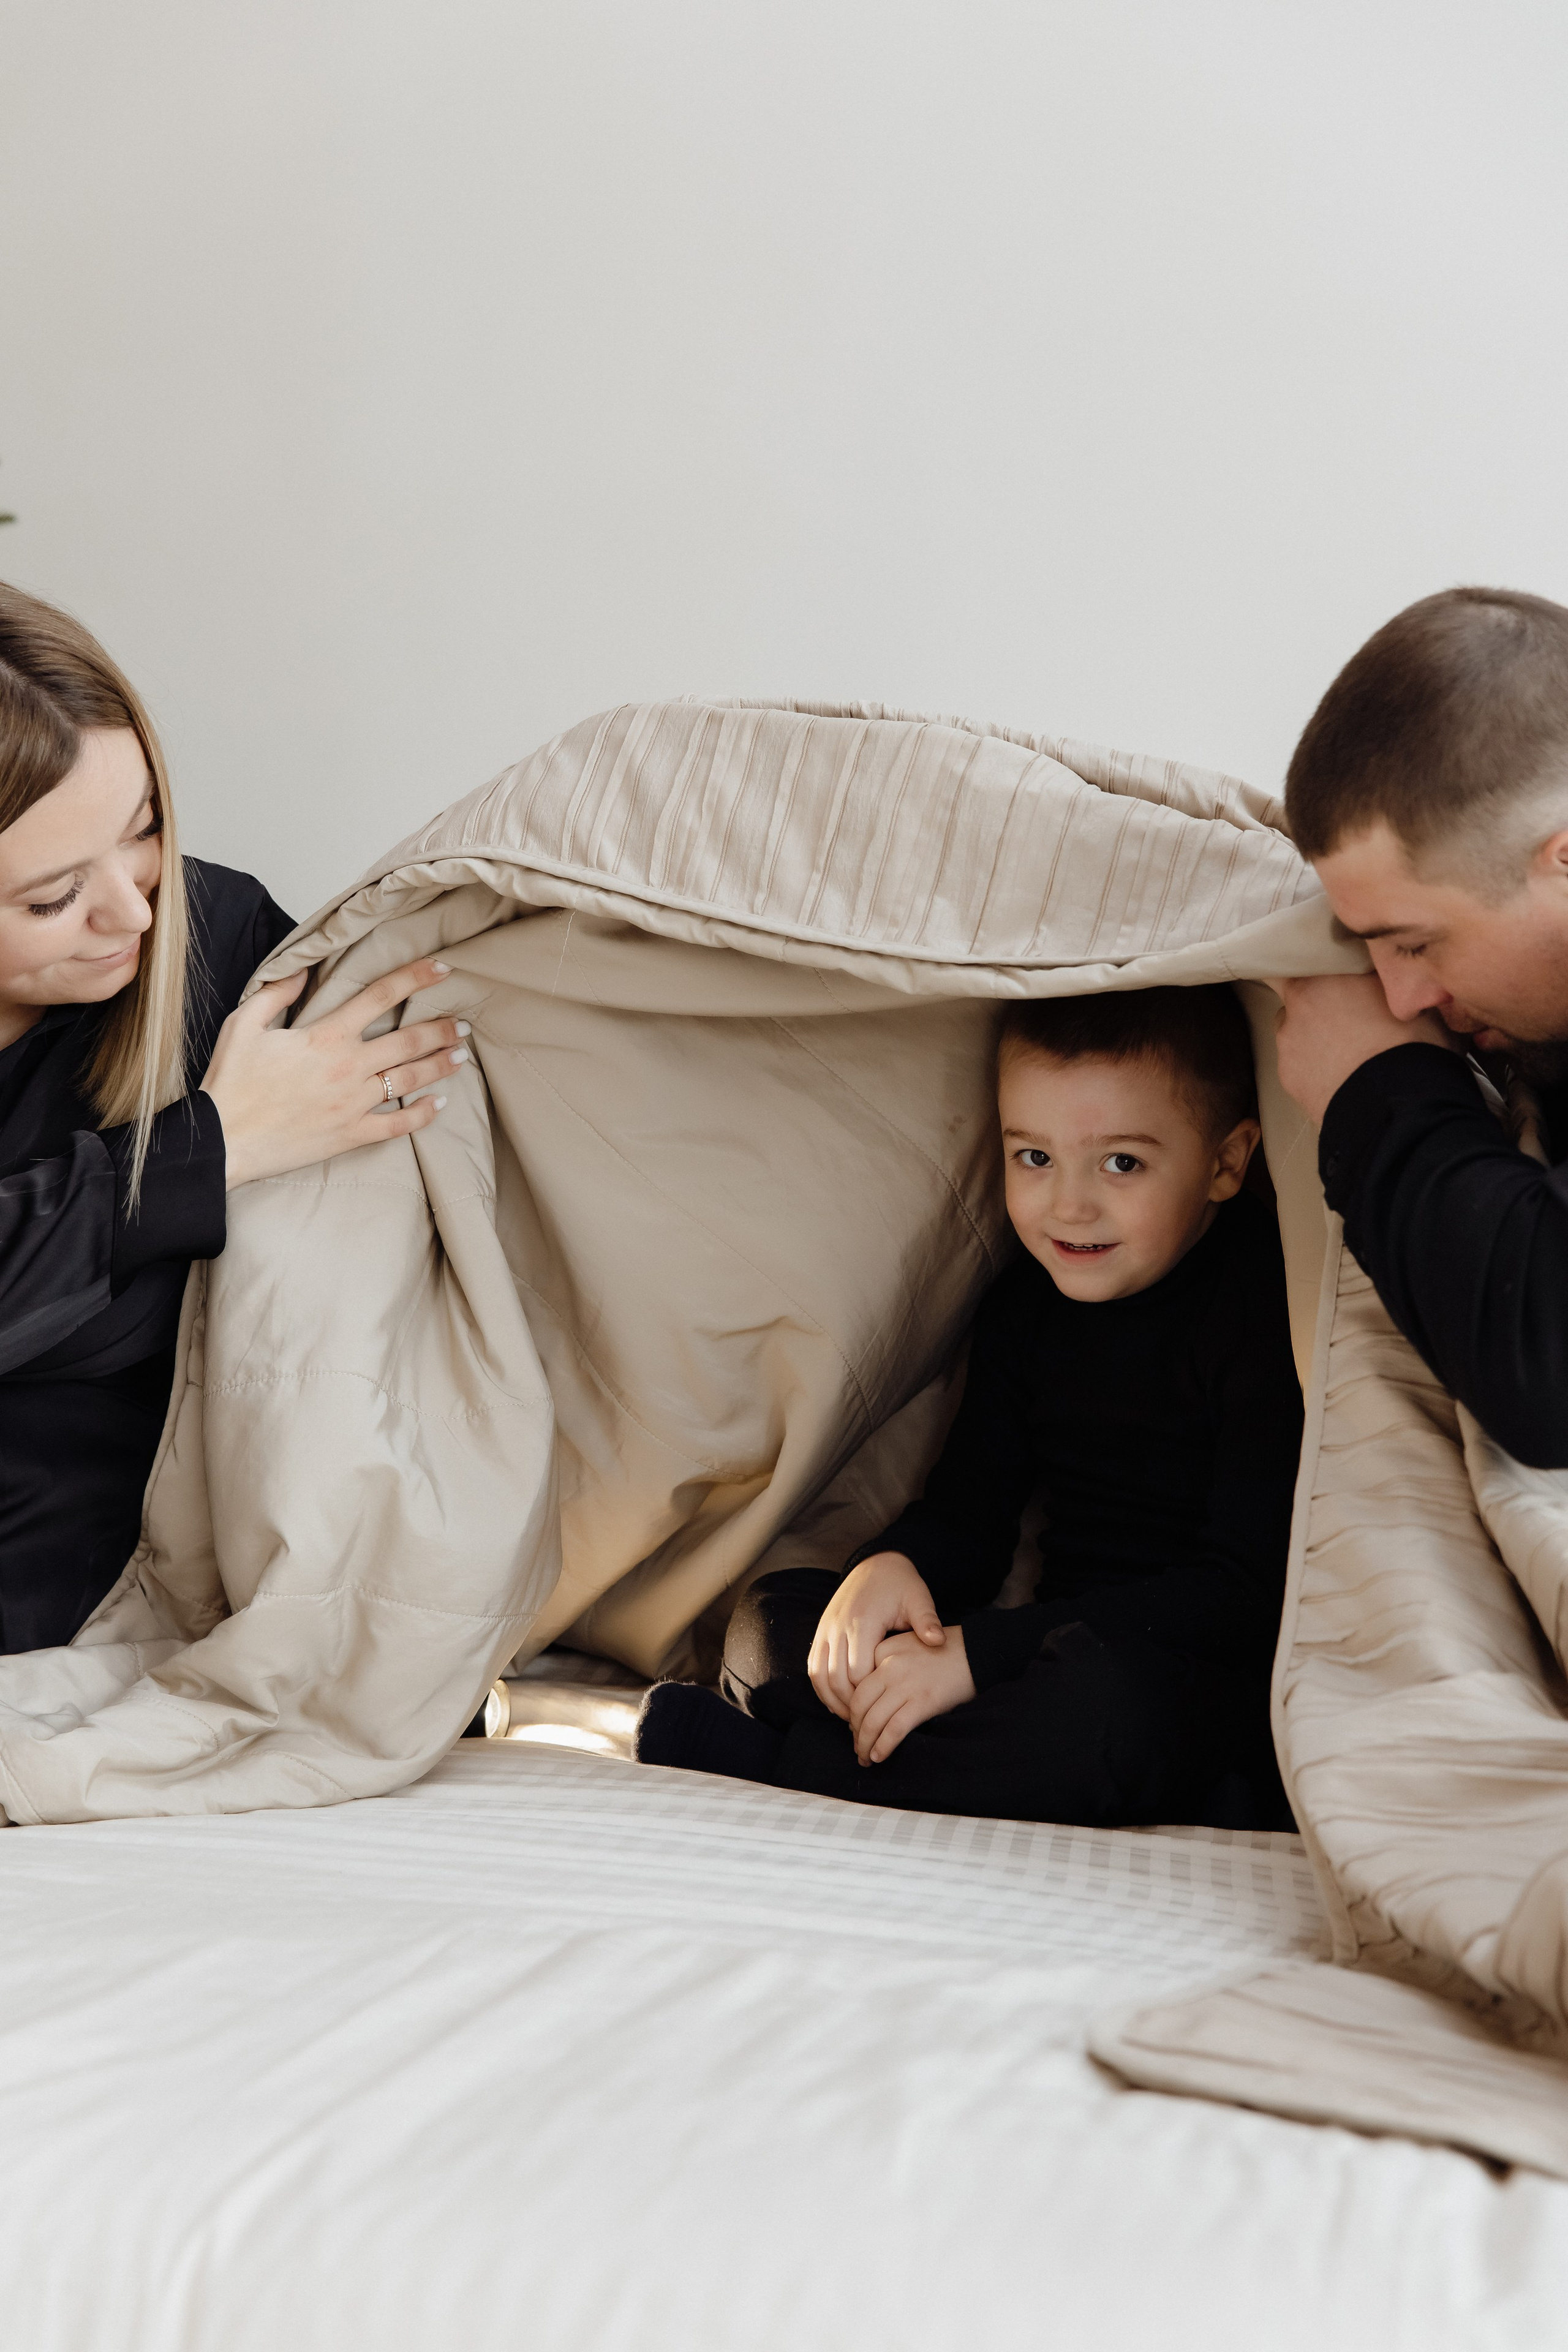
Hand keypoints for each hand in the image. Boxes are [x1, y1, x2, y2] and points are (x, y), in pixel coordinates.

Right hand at [203, 957, 470, 1189]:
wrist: (222, 1138)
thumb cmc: (230, 1083)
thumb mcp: (243, 1025)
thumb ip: (275, 993)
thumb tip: (302, 969)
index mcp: (325, 1036)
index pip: (380, 996)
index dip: (415, 978)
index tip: (442, 970)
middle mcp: (348, 1068)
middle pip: (408, 1041)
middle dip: (440, 1030)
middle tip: (463, 1024)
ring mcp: (353, 1103)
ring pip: (409, 1080)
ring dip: (439, 1066)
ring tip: (460, 1056)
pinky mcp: (350, 1134)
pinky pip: (397, 1126)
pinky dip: (421, 1116)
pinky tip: (438, 1106)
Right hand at [807, 1552, 943, 1721]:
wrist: (877, 1563)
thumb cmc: (901, 1585)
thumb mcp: (918, 1599)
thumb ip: (927, 1621)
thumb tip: (937, 1642)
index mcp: (863, 1622)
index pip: (858, 1672)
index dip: (868, 1695)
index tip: (883, 1708)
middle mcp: (839, 1626)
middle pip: (836, 1678)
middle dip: (849, 1703)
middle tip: (866, 1722)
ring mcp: (826, 1628)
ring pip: (819, 1674)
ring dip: (832, 1699)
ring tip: (850, 1717)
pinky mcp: (821, 1630)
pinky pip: (813, 1665)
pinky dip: (821, 1687)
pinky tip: (836, 1700)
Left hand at [848, 1625, 974, 1763]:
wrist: (976, 1651)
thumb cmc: (942, 1652)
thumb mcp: (906, 1647)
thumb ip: (884, 1667)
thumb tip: (868, 1706)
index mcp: (882, 1650)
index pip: (855, 1686)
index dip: (851, 1710)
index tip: (854, 1725)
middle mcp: (890, 1666)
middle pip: (859, 1705)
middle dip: (855, 1731)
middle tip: (857, 1745)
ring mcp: (906, 1684)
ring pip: (873, 1721)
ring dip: (865, 1744)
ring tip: (865, 1757)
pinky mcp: (923, 1702)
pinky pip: (894, 1730)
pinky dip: (883, 1746)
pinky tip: (879, 1756)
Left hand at [1274, 974, 1457, 1125]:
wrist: (1398, 1109)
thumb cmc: (1415, 1047)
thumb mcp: (1411, 997)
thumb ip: (1385, 979)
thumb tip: (1387, 975)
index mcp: (1322, 976)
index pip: (1306, 952)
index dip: (1324, 960)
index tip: (1339, 968)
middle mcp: (1295, 1006)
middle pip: (1298, 991)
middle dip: (1319, 997)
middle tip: (1350, 1010)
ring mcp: (1287, 1045)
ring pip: (1297, 1028)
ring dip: (1316, 1033)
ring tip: (1351, 1050)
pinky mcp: (1288, 1079)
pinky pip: (1299, 1063)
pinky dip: (1315, 1065)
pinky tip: (1344, 1075)